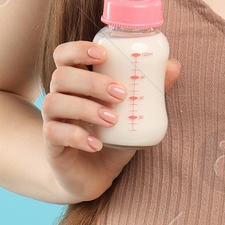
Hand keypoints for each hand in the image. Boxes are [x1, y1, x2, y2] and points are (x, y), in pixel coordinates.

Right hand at [43, 40, 181, 203]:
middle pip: (61, 76)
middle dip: (91, 81)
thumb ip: (150, 91)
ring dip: (85, 108)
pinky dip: (77, 136)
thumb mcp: (132, 113)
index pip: (64, 54)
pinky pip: (54, 133)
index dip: (78, 49)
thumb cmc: (111, 136)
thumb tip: (174, 66)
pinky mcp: (50, 145)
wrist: (92, 175)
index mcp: (76, 82)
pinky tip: (96, 144)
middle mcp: (59, 96)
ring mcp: (52, 120)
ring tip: (112, 120)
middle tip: (121, 93)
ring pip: (54, 103)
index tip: (104, 55)